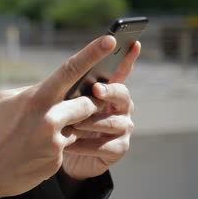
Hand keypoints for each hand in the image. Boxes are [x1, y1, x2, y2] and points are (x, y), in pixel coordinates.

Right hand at [0, 36, 116, 198]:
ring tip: (36, 135)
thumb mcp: (3, 102)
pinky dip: (54, 147)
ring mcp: (55, 142)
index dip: (92, 54)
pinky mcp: (57, 162)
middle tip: (68, 110)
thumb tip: (51, 88)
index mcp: (35, 99)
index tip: (110, 41)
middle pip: (87, 103)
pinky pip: (66, 147)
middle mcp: (49, 119)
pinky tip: (32, 152)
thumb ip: (31, 92)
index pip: (69, 70)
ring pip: (78, 126)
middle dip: (83, 105)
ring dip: (67, 127)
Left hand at [61, 42, 140, 180]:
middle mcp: (120, 107)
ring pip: (112, 122)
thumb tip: (63, 75)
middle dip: (109, 91)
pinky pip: (105, 146)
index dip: (128, 58)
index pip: (120, 71)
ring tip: (70, 124)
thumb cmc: (65, 123)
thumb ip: (70, 91)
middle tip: (96, 89)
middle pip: (122, 94)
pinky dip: (85, 145)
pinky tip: (69, 145)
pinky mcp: (118, 149)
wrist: (66, 156)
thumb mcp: (64, 104)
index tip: (133, 43)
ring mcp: (122, 128)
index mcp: (108, 91)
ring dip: (90, 123)